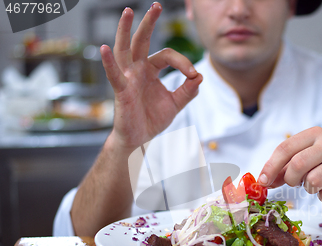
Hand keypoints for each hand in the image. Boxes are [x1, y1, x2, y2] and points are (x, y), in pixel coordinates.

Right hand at [100, 3, 202, 150]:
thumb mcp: (175, 105)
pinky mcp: (121, 91)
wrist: (139, 139)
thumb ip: (187, 92)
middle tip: (156, 6)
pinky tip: (104, 48)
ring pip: (124, 50)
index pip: (167, 56)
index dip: (182, 62)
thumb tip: (200, 77)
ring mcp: (127, 78)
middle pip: (142, 41)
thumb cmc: (152, 119)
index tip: (194, 75)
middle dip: (149, 23)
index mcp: (150, 70)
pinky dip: (109, 62)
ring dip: (125, 31)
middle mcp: (137, 70)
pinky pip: (114, 75)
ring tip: (127, 12)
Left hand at [258, 127, 321, 202]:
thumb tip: (263, 182)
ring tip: (317, 183)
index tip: (262, 182)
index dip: (270, 167)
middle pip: (297, 164)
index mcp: (313, 134)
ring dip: (309, 188)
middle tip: (295, 183)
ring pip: (312, 181)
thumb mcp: (305, 160)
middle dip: (291, 179)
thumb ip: (283, 169)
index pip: (285, 148)